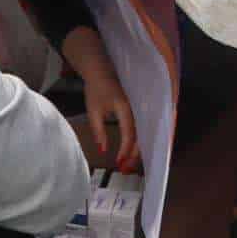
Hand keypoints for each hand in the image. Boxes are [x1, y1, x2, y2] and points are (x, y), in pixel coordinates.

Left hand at [61, 28, 140, 171]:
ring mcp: (139, 107)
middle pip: (140, 135)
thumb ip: (98, 131)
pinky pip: (142, 126)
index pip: (129, 133)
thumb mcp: (93, 111)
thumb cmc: (96, 89)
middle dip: (134, 154)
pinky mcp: (138, 108)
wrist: (101, 70)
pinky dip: (138, 139)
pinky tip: (133, 149)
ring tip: (128, 162)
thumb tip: (103, 150)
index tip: (119, 162)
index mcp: (125, 107)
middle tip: (125, 168)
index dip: (126, 149)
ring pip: (143, 132)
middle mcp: (136, 108)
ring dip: (137, 148)